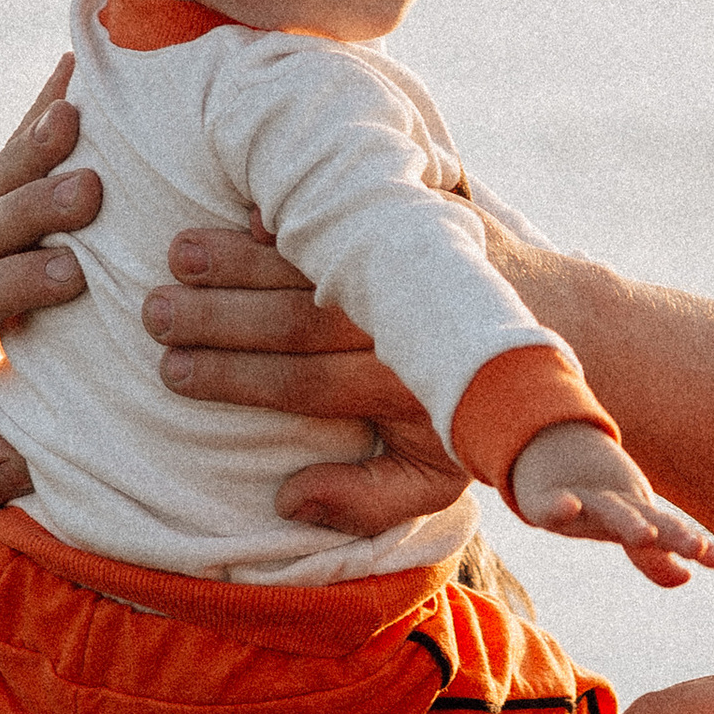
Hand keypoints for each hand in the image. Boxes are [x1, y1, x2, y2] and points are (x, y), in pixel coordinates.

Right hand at [144, 222, 469, 535]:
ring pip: (318, 262)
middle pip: (300, 319)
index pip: (304, 383)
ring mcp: (419, 269)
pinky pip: (359, 211)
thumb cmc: (474, 415)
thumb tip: (286, 500)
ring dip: (243, 256)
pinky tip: (248, 213)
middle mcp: (409, 328)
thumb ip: (364, 501)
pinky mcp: (432, 223)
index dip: (236, 379)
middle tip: (154, 313)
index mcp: (405, 392)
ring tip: (178, 253)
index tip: (172, 374)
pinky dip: (304, 212)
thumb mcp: (435, 478)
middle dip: (221, 316)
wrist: (559, 333)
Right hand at [508, 423, 713, 589]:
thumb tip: (685, 578)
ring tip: (647, 536)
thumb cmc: (596, 500)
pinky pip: (550, 507)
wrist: (546, 450)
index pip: (670, 531)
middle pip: (647, 519)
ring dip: (629, 522)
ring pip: (608, 511)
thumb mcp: (626, 529)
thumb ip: (655, 560)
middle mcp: (612, 507)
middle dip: (673, 534)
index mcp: (633, 516)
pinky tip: (569, 506)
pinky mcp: (542, 502)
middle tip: (697, 548)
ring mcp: (580, 502)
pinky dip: (559, 507)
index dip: (692, 544)